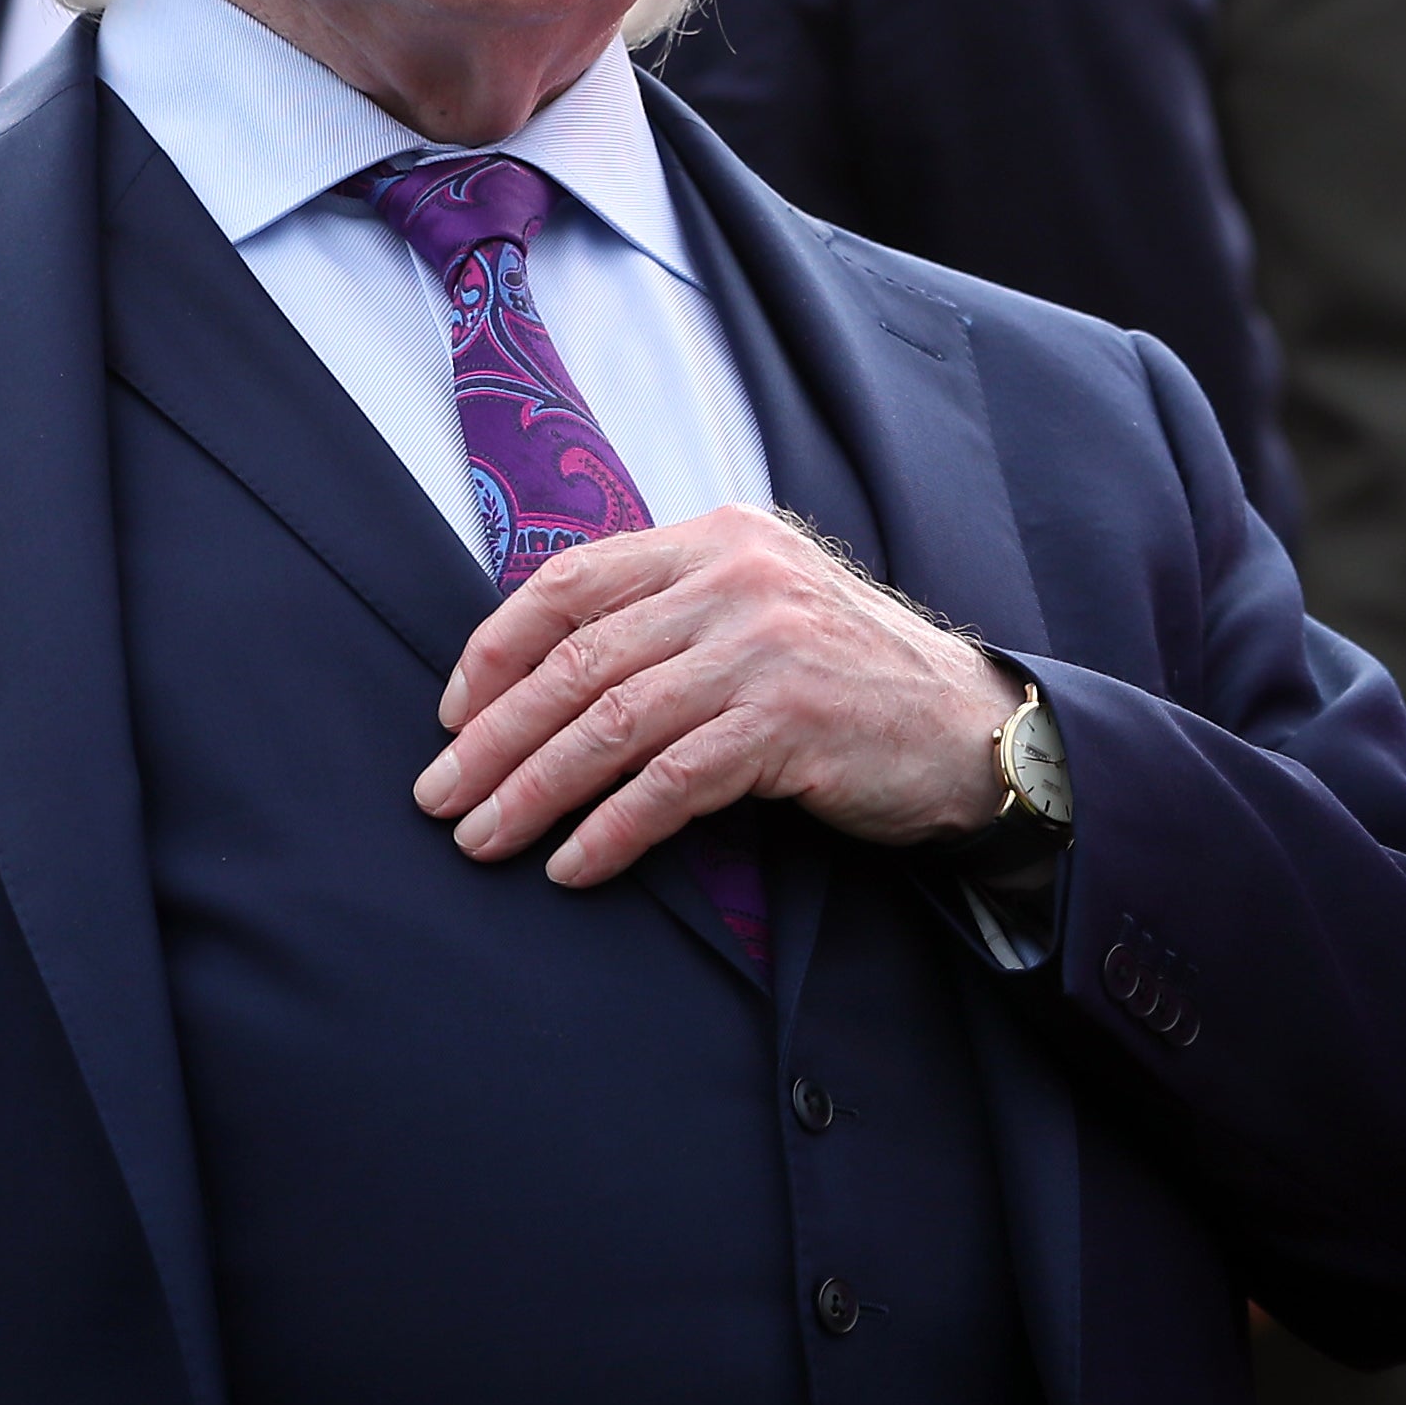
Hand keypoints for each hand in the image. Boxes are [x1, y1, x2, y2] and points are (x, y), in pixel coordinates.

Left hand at [413, 506, 1016, 885]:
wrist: (966, 725)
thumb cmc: (848, 678)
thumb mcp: (761, 607)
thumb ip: (672, 613)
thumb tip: (539, 672)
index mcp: (718, 539)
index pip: (572, 581)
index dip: (495, 650)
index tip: (451, 715)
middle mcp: (737, 580)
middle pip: (577, 659)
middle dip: (493, 737)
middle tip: (439, 796)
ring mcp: (764, 647)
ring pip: (611, 722)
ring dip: (532, 790)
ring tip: (483, 839)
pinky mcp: (789, 722)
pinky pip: (671, 782)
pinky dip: (610, 828)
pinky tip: (573, 865)